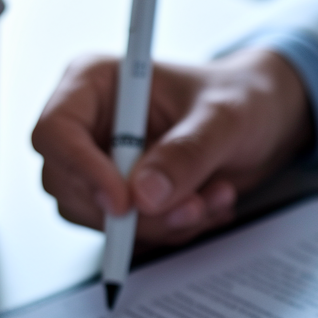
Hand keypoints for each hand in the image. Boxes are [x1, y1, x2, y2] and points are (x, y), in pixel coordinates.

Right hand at [32, 48, 312, 245]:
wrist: (262, 121)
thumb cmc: (241, 98)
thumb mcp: (225, 117)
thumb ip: (187, 152)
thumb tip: (144, 194)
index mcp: (95, 84)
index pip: (55, 132)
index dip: (82, 171)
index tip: (123, 202)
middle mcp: (89, 126)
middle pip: (70, 186)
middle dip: (133, 210)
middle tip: (191, 206)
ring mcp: (101, 165)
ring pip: (98, 218)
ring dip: (159, 223)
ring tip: (211, 199)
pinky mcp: (121, 198)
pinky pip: (126, 233)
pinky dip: (170, 229)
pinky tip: (205, 204)